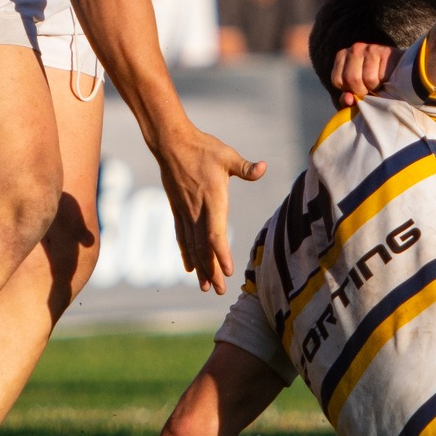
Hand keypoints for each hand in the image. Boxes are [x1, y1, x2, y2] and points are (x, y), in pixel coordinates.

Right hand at [155, 125, 267, 292]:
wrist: (171, 144)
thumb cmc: (203, 148)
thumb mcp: (227, 155)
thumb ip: (246, 167)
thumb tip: (264, 167)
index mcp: (212, 200)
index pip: (215, 233)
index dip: (221, 254)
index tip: (228, 271)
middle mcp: (196, 211)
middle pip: (203, 247)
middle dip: (212, 271)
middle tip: (220, 291)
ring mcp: (185, 212)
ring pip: (192, 246)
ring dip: (199, 268)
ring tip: (206, 287)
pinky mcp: (178, 210)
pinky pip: (182, 237)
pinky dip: (186, 254)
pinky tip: (189, 268)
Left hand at [329, 42, 393, 106]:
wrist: (402, 74)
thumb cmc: (374, 84)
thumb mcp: (357, 92)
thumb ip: (348, 99)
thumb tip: (348, 99)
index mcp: (342, 56)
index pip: (337, 80)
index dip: (348, 89)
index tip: (358, 88)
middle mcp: (354, 49)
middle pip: (351, 79)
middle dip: (361, 90)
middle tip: (370, 88)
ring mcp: (370, 48)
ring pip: (367, 79)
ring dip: (374, 87)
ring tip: (380, 82)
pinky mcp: (385, 52)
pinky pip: (381, 76)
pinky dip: (385, 82)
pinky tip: (387, 77)